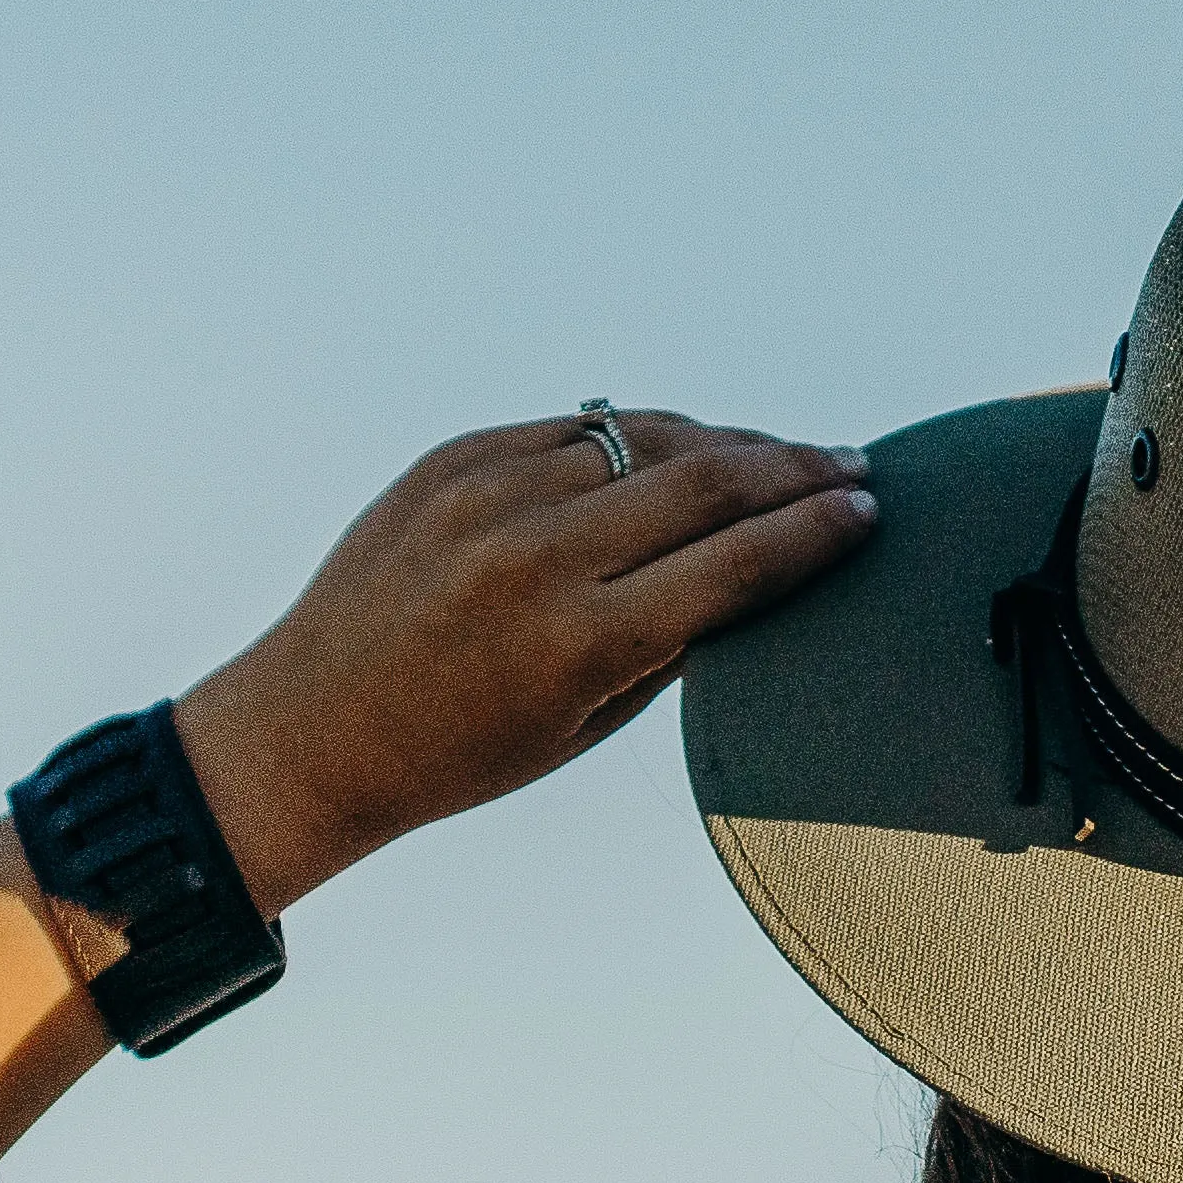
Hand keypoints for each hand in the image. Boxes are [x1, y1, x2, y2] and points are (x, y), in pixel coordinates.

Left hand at [171, 412, 875, 911]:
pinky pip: (575, 430)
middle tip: (852, 466)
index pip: (735, 562)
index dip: (816, 531)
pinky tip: (682, 446)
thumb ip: (675, 643)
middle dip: (794, 469)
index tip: (868, 512)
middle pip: (706, 482)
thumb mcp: (587, 724)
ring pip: (645, 438)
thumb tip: (763, 566)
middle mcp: (536, 556)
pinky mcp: (451, 460)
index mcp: (579, 642)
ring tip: (778, 453)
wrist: (315, 727)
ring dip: (725, 441)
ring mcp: (487, 496)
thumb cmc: (463, 751)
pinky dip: (638, 436)